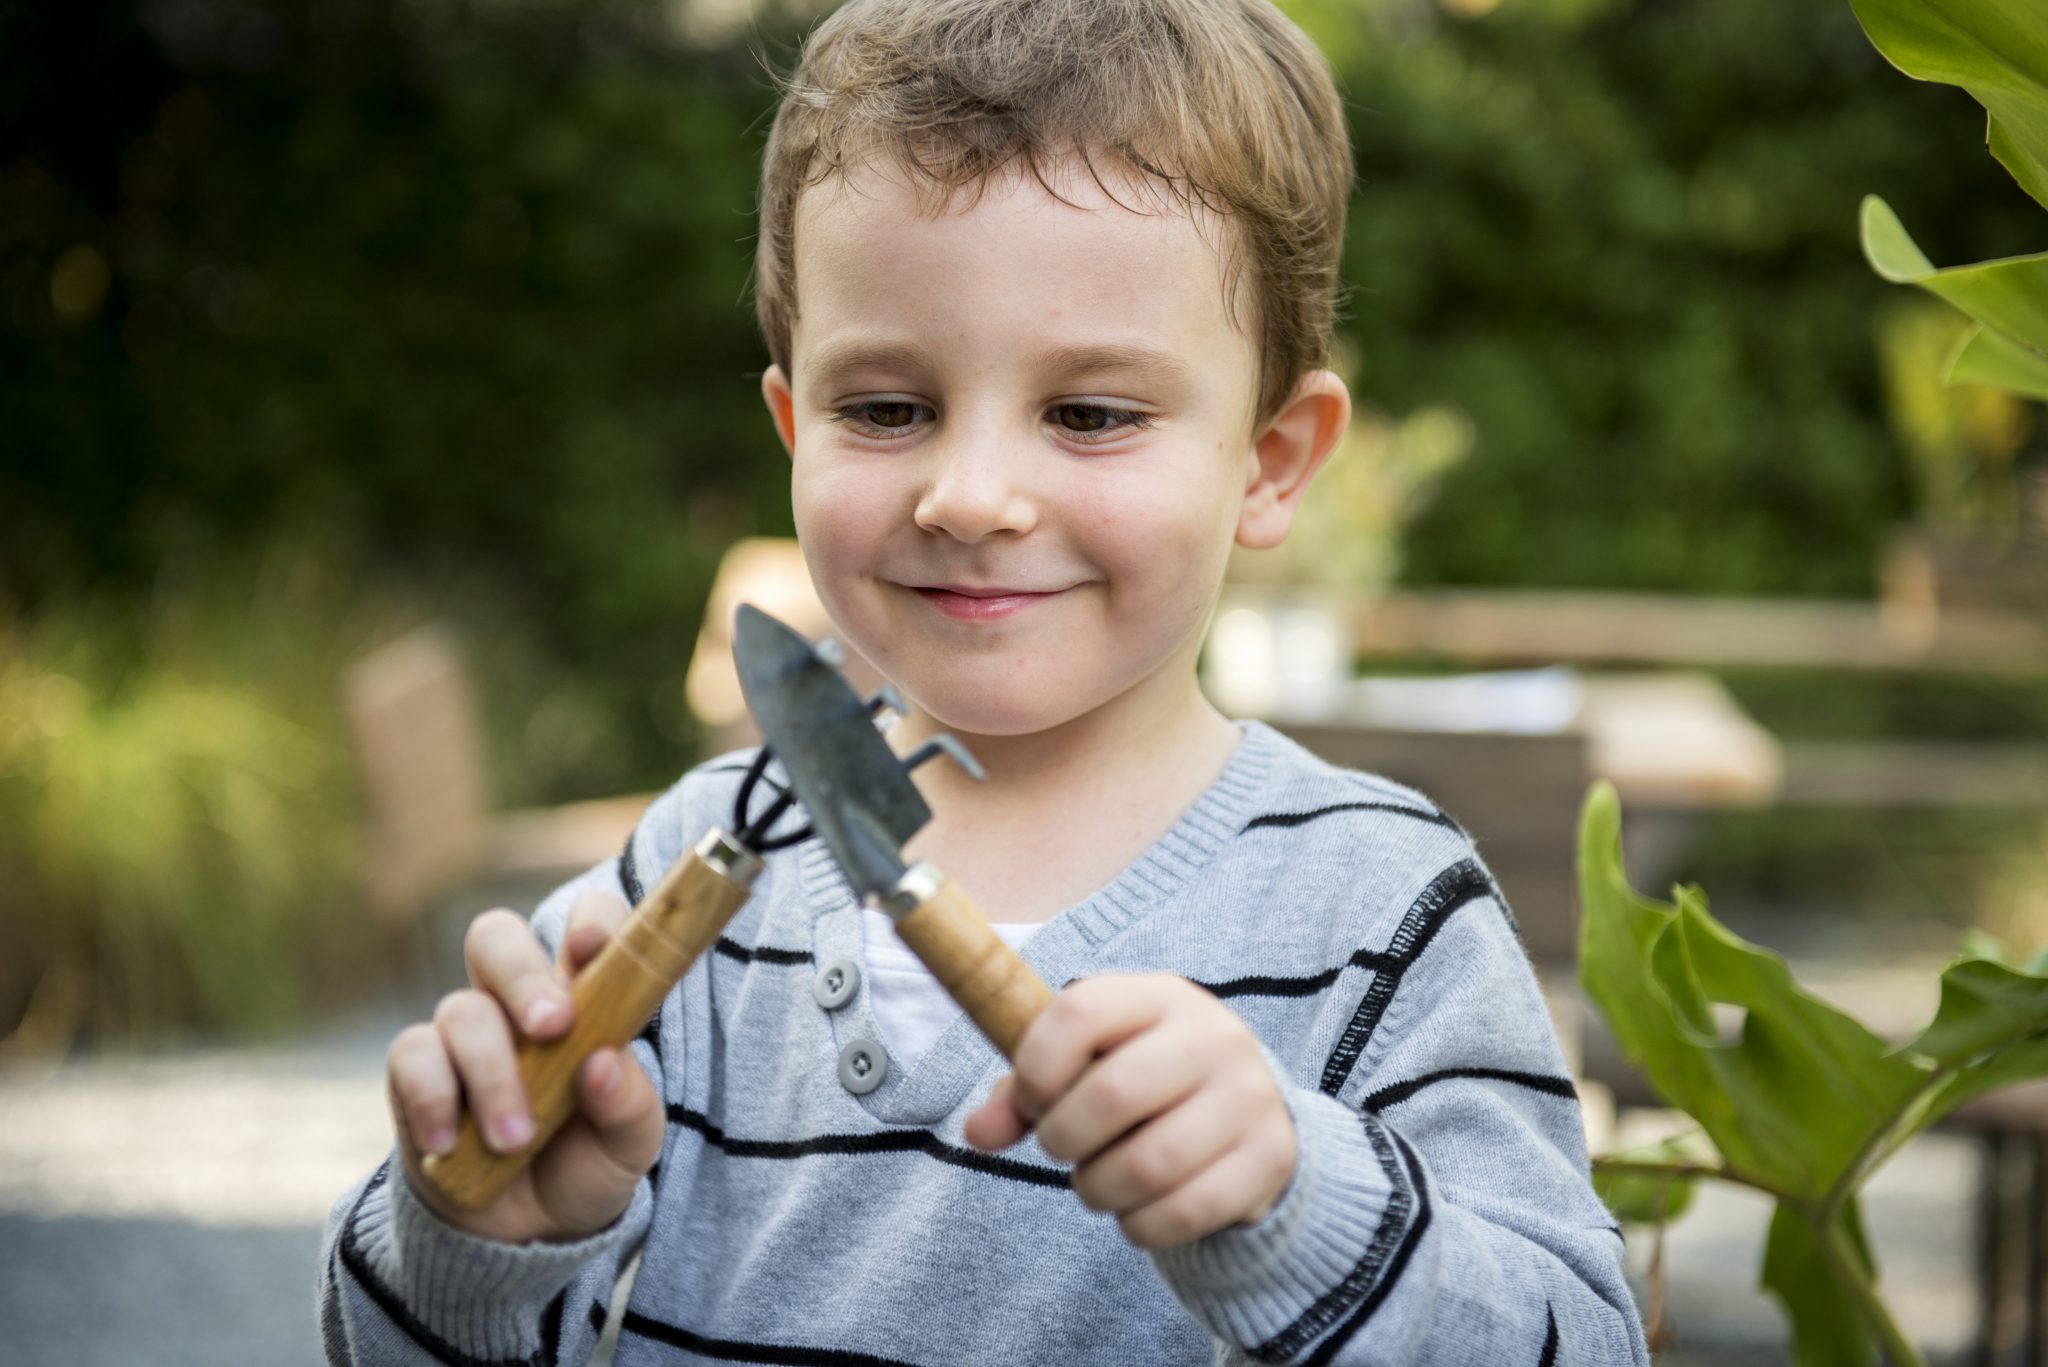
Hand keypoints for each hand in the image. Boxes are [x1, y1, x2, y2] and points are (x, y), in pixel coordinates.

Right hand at [385, 888, 663, 1243]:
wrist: (524, 1233)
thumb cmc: (584, 1164)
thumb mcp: (628, 1146)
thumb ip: (629, 1106)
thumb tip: (604, 1064)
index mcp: (585, 999)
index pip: (587, 928)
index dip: (591, 921)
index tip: (593, 946)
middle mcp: (519, 1002)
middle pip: (497, 939)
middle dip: (522, 976)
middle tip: (552, 1027)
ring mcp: (465, 1032)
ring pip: (461, 1010)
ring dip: (492, 1075)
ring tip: (516, 1140)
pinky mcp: (417, 1071)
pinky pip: (411, 1055)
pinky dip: (433, 1099)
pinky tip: (451, 1144)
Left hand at [963, 974, 1296, 1249]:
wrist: (1253, 1116)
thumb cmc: (1147, 1084)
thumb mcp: (1091, 1065)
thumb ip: (1025, 1093)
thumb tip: (978, 1132)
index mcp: (1159, 997)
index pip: (1079, 1012)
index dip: (1035, 1067)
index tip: (1033, 1101)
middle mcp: (1212, 1036)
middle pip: (1112, 1094)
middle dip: (1064, 1138)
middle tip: (1063, 1149)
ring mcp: (1249, 1096)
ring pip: (1147, 1164)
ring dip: (1098, 1189)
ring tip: (1097, 1181)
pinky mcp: (1270, 1157)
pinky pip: (1183, 1212)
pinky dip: (1140, 1226)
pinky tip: (1137, 1209)